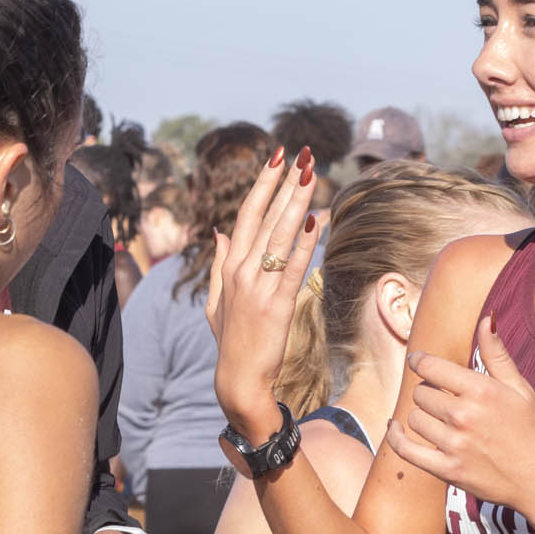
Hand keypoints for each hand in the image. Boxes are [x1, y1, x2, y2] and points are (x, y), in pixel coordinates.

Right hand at [207, 148, 317, 434]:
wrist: (237, 380)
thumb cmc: (230, 341)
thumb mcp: (218, 300)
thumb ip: (220, 264)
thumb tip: (218, 231)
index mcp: (231, 266)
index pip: (247, 214)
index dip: (262, 183)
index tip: (276, 157)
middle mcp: (242, 271)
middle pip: (265, 216)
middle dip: (284, 182)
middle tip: (301, 153)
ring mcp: (258, 288)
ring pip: (279, 235)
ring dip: (296, 201)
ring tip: (311, 174)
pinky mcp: (276, 306)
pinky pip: (293, 267)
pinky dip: (304, 243)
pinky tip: (316, 221)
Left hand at [387, 313, 534, 522]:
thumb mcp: (521, 389)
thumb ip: (497, 355)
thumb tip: (485, 320)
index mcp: (481, 391)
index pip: (432, 367)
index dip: (420, 361)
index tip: (417, 361)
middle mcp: (464, 416)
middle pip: (422, 393)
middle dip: (428, 391)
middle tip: (443, 397)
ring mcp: (454, 445)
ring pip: (415, 419)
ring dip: (422, 416)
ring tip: (438, 418)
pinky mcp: (447, 471)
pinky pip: (406, 450)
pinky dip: (396, 437)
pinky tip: (395, 428)